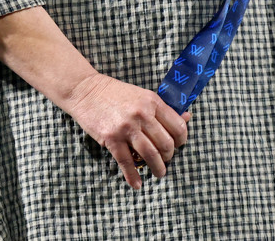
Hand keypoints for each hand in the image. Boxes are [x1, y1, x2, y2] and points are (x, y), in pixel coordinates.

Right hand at [68, 73, 189, 189]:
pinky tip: (137, 184)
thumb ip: (164, 108)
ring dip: (158, 168)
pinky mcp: (112, 139)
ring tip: (159, 173)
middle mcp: (142, 114)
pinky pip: (127, 163)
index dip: (181, 140)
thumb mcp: (143, 95)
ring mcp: (127, 127)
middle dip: (169, 156)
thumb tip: (187, 117)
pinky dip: (133, 177)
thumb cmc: (116, 93)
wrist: (87, 90)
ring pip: (151, 155)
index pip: (177, 126)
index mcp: (152, 101)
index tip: (178, 145)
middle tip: (166, 159)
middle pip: (166, 144)